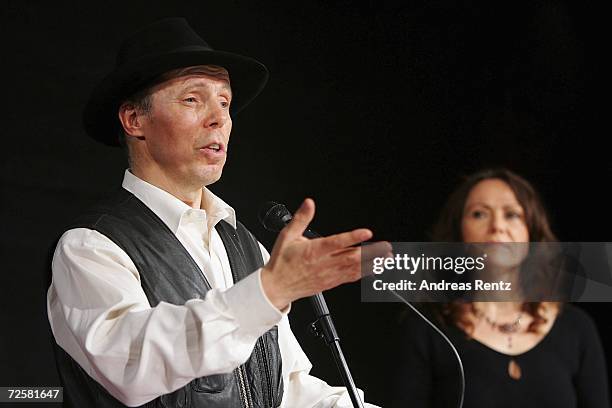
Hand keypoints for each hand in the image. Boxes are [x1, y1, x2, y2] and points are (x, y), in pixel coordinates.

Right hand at [261, 198, 391, 309]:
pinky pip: (350, 278)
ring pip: (354, 269)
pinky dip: (364, 273)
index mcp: (313, 251)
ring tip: (386, 258)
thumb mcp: (287, 236)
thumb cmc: (282, 262)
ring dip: (372, 263)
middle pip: (351, 257)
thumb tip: (309, 203)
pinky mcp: (331, 283)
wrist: (277, 287)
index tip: (366, 233)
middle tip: (385, 247)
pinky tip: (373, 269)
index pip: (336, 242)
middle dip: (371, 252)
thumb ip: (301, 218)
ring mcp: (328, 275)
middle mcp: (323, 264)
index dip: (352, 237)